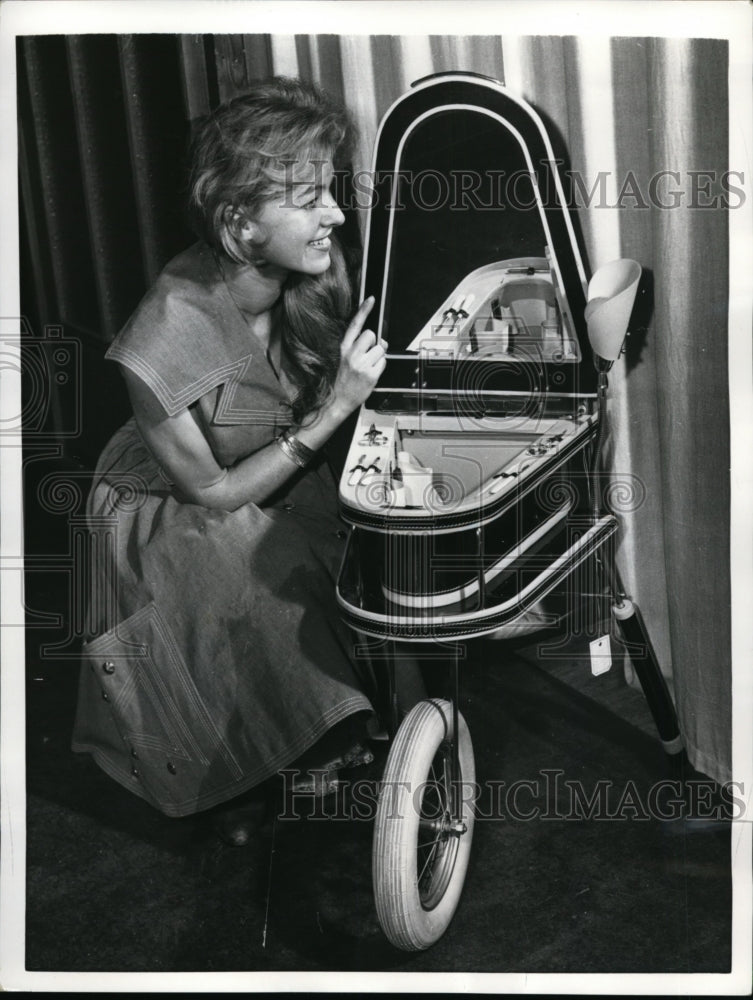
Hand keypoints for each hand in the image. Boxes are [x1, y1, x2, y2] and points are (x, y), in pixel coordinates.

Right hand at [331, 297, 386, 414]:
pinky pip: (383, 362)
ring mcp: (361, 365)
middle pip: (372, 335)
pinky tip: (371, 374)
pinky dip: (380, 367)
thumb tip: (379, 340)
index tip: (372, 299)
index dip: (364, 310)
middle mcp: (352, 354)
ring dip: (378, 357)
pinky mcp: (371, 375)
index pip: (355, 324)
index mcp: (344, 348)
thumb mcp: (346, 358)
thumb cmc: (343, 379)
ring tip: (368, 366)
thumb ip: (360, 346)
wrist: (338, 400)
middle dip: (374, 343)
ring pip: (380, 349)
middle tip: (368, 355)